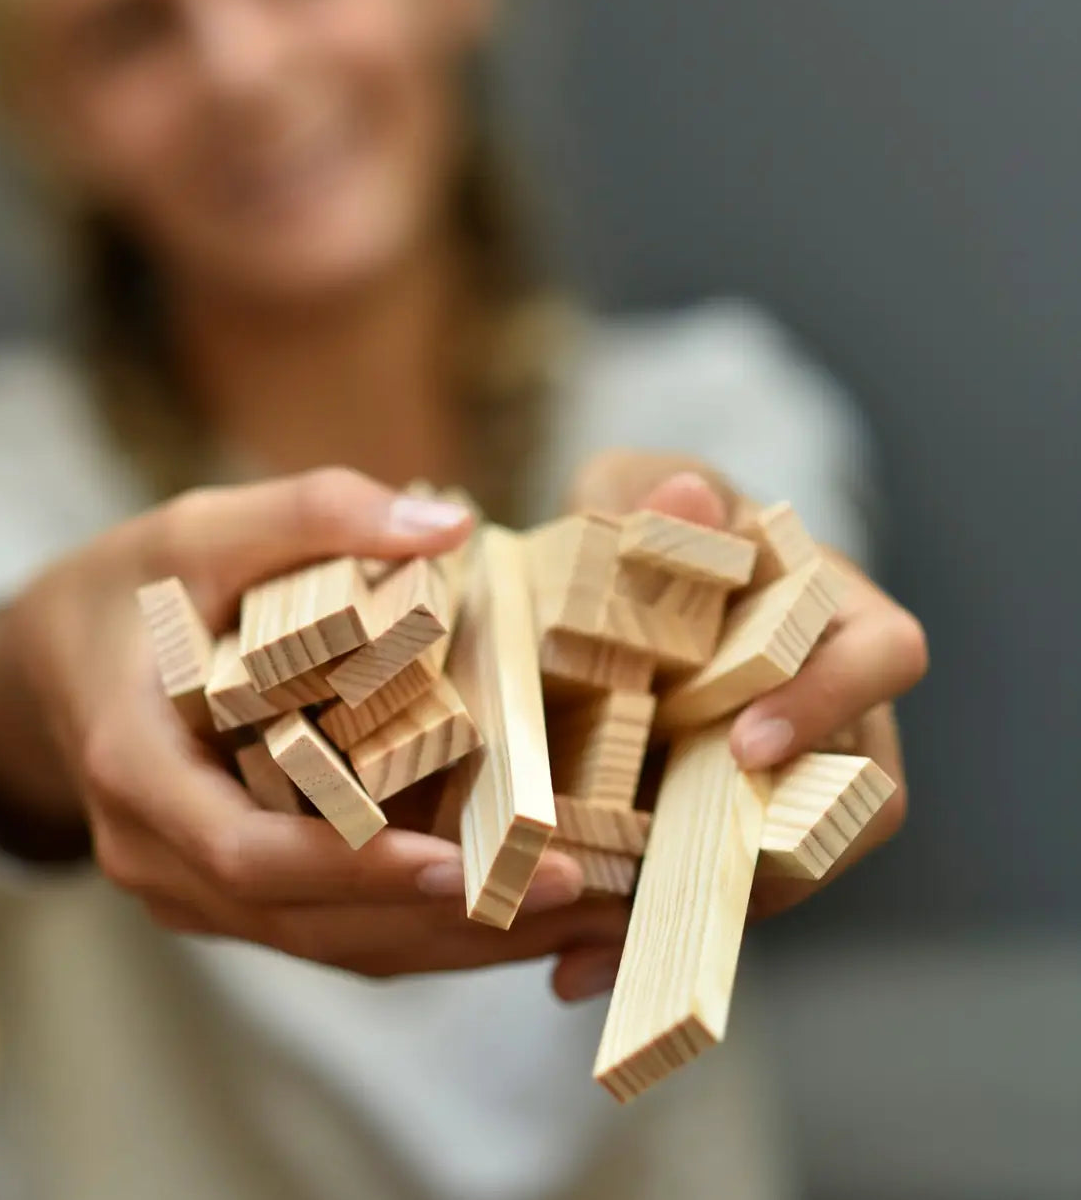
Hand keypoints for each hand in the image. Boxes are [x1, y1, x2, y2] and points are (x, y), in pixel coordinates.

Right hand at [0, 469, 625, 977]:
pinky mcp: (234, 895)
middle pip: (308, 920)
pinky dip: (423, 928)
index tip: (454, 864)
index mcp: (138, 771)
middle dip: (440, 916)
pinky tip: (516, 912)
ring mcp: (193, 889)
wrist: (54, 662)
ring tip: (572, 914)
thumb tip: (447, 526)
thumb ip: (312, 516)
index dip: (349, 868)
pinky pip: (331, 930)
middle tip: (568, 890)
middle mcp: (158, 855)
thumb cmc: (130, 590)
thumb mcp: (201, 528)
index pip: (246, 852)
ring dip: (452, 940)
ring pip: (330, 942)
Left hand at [548, 449, 925, 999]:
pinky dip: (648, 938)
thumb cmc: (640, 519)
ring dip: (702, 915)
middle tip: (669, 883)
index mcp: (828, 608)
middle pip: (857, 794)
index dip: (832, 702)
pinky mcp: (725, 830)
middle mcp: (829, 701)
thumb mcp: (627, 489)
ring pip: (788, 867)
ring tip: (596, 945)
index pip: (884, 653)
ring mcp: (784, 776)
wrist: (603, 582)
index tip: (747, 743)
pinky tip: (572, 967)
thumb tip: (685, 495)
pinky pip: (714, 898)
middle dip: (778, 851)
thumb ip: (644, 492)